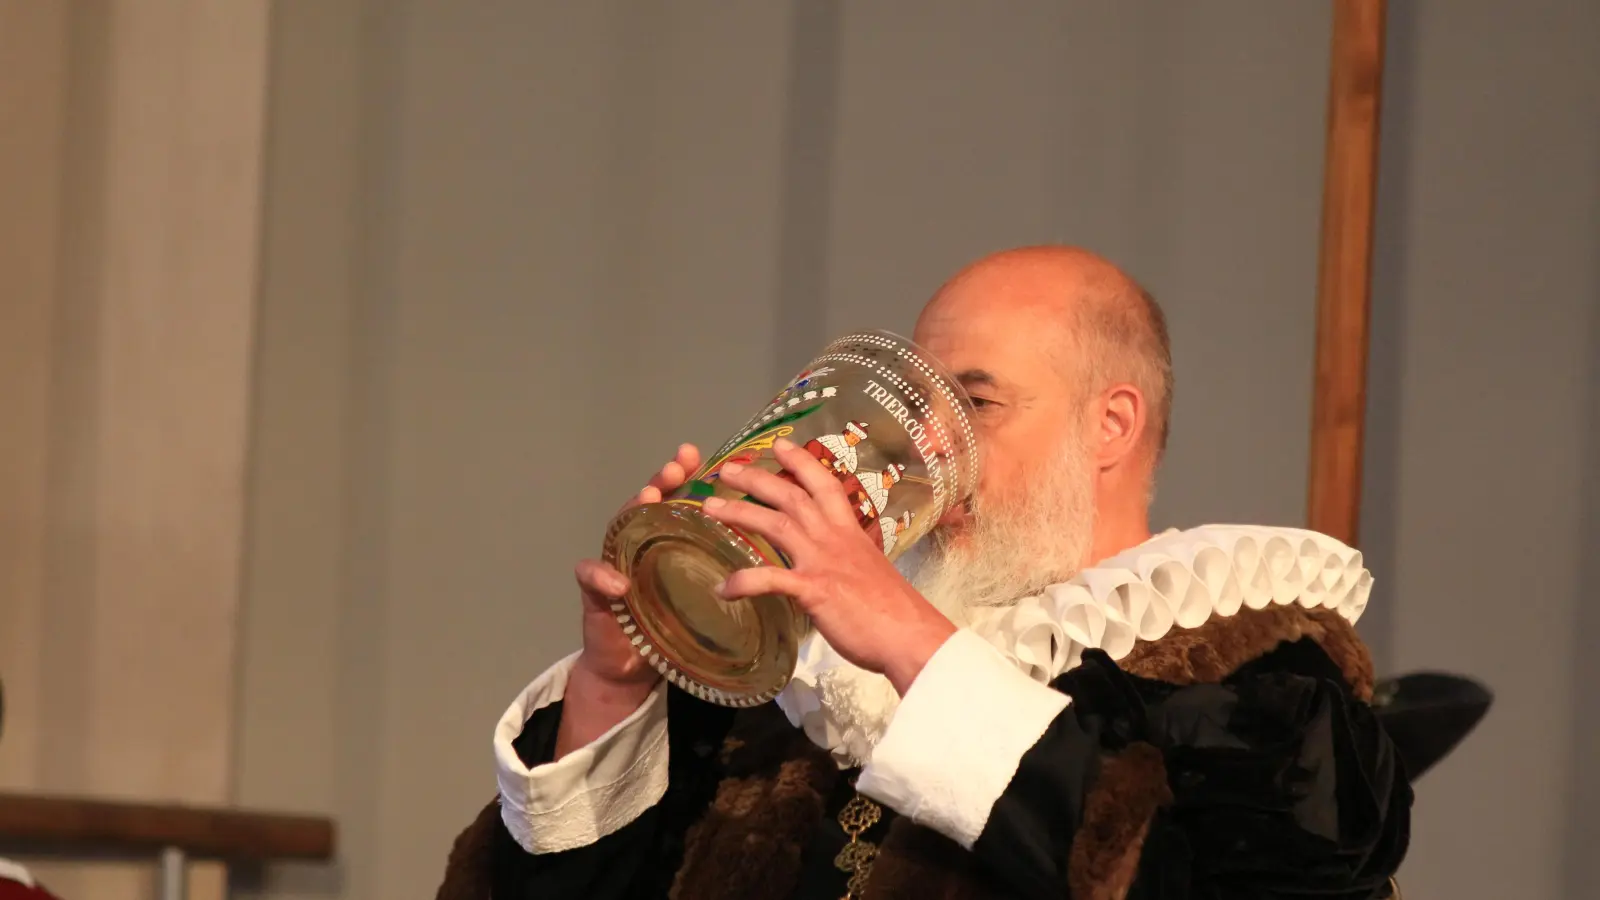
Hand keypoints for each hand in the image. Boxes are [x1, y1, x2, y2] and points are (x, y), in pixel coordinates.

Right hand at [556, 443, 699, 758]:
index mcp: (667, 541)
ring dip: (632, 511)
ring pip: (619, 529)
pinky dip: (602, 577)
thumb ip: (723, 565)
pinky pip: (591, 578)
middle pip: (647, 504)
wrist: (629, 665)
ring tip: (647, 498)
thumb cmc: (669, 622)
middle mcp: (638, 544)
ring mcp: (613, 563)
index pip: (676, 500)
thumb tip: (771, 541)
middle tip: (674, 468)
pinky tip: (618, 581)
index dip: (684, 475)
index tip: (694, 454)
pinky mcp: (595, 594)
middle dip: (660, 481)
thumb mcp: (700, 590)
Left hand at [702, 438, 955, 694]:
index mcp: (848, 530)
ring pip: (775, 524)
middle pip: (790, 495)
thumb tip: (840, 562)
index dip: (801, 461)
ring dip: (739, 513)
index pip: (823, 483)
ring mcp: (822, 561)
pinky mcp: (813, 590)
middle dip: (756, 478)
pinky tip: (723, 588)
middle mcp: (833, 537)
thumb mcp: (871, 569)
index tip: (780, 445)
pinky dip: (743, 581)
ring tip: (709, 508)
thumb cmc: (894, 608)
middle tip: (725, 470)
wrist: (910, 634)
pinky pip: (770, 580)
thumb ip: (850, 558)